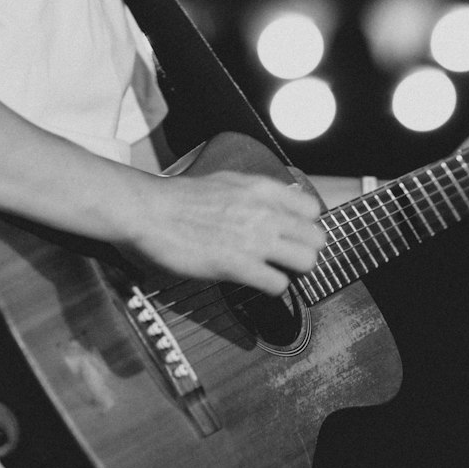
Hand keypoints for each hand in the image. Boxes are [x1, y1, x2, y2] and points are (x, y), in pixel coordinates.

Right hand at [129, 170, 325, 293]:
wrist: (152, 211)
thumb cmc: (182, 197)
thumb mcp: (227, 180)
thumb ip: (257, 191)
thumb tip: (279, 200)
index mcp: (262, 189)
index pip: (312, 209)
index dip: (306, 225)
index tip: (294, 234)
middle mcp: (265, 213)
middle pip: (317, 238)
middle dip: (305, 249)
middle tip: (288, 256)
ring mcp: (254, 240)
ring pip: (306, 262)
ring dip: (293, 270)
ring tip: (276, 270)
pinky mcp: (238, 266)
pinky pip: (278, 284)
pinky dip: (272, 287)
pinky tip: (257, 281)